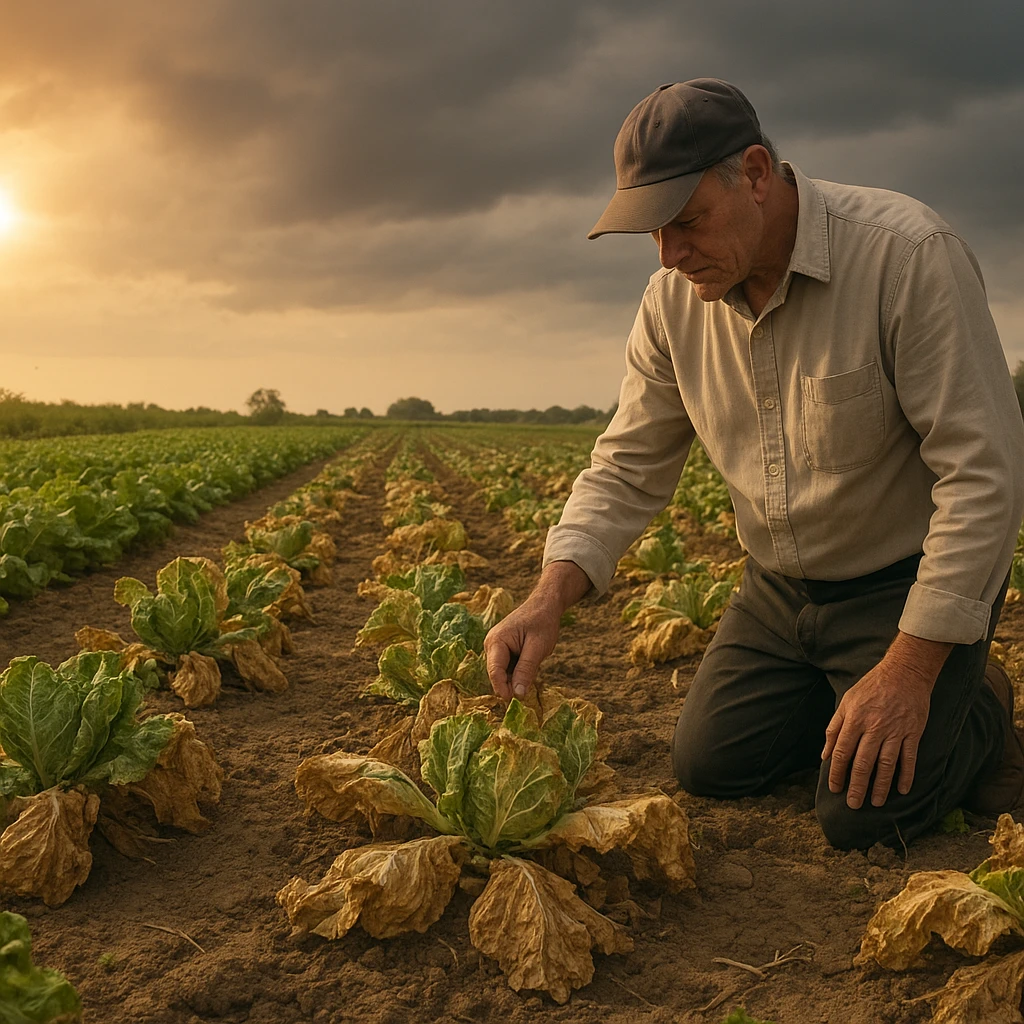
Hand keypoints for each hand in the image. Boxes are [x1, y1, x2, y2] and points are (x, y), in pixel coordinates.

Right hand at [484, 597, 560, 700]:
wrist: (544, 605)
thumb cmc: (542, 622)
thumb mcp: (538, 648)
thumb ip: (526, 670)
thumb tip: (517, 694)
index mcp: (496, 641)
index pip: (495, 671)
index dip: (503, 689)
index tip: (515, 702)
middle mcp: (491, 644)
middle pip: (497, 674)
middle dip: (511, 684)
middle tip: (528, 691)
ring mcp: (495, 647)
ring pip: (503, 672)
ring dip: (516, 677)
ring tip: (532, 670)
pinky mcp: (502, 650)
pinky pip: (507, 667)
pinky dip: (518, 671)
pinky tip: (530, 665)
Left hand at [822, 633, 947, 808]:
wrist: (904, 672)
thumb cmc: (871, 687)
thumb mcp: (846, 701)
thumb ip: (834, 727)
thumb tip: (824, 754)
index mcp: (854, 719)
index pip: (841, 752)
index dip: (836, 772)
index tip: (834, 788)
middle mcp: (873, 727)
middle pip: (863, 762)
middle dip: (856, 786)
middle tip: (853, 804)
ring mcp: (895, 731)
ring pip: (886, 764)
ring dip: (880, 786)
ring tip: (875, 803)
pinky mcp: (913, 732)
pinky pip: (909, 758)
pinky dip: (906, 775)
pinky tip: (902, 790)